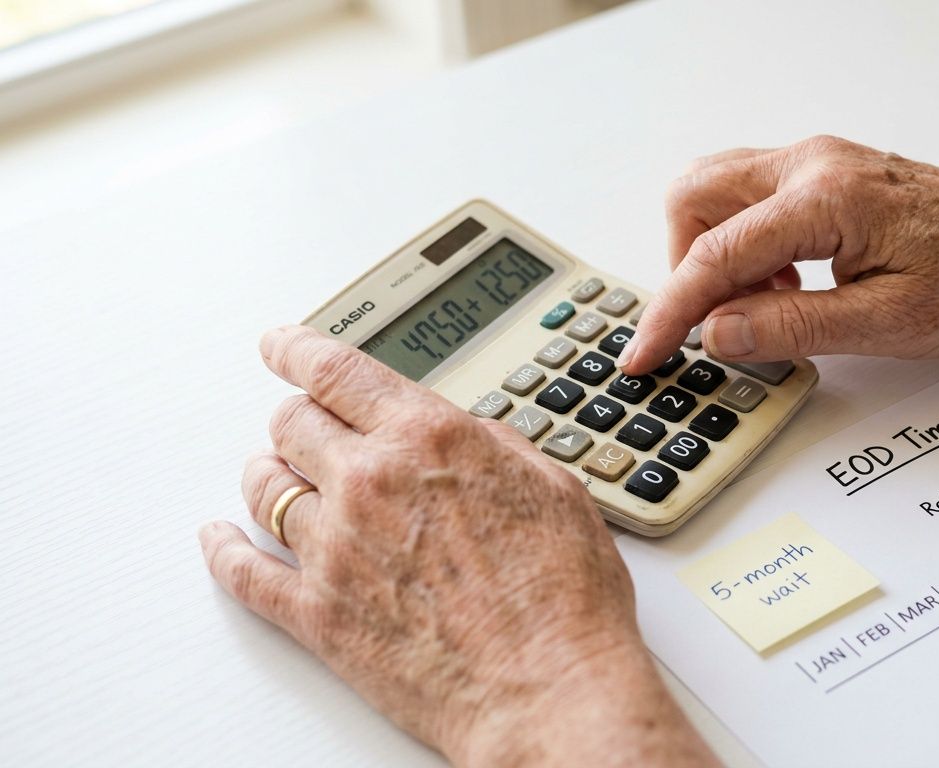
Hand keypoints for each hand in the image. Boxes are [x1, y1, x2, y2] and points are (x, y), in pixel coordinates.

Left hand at [199, 326, 714, 765]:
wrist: (549, 689)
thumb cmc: (563, 598)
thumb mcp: (553, 487)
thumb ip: (494, 447)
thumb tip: (468, 434)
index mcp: (428, 440)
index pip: (337, 371)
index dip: (298, 349)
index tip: (283, 344)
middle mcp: (370, 483)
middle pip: (292, 424)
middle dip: (297, 417)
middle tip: (302, 422)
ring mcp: (335, 550)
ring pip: (264, 488)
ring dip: (267, 473)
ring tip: (274, 474)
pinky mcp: (317, 615)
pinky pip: (243, 571)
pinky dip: (223, 550)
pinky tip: (220, 539)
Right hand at [621, 136, 938, 372]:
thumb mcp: (887, 324)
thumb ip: (793, 327)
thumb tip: (719, 332)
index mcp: (826, 198)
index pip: (716, 254)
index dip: (671, 312)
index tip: (645, 353)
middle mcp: (814, 163)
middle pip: (695, 198)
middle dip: (686, 268)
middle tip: (717, 325)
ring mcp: (819, 161)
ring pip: (718, 191)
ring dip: (717, 255)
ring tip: (763, 309)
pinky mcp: (827, 173)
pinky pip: (752, 198)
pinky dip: (747, 245)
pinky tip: (787, 288)